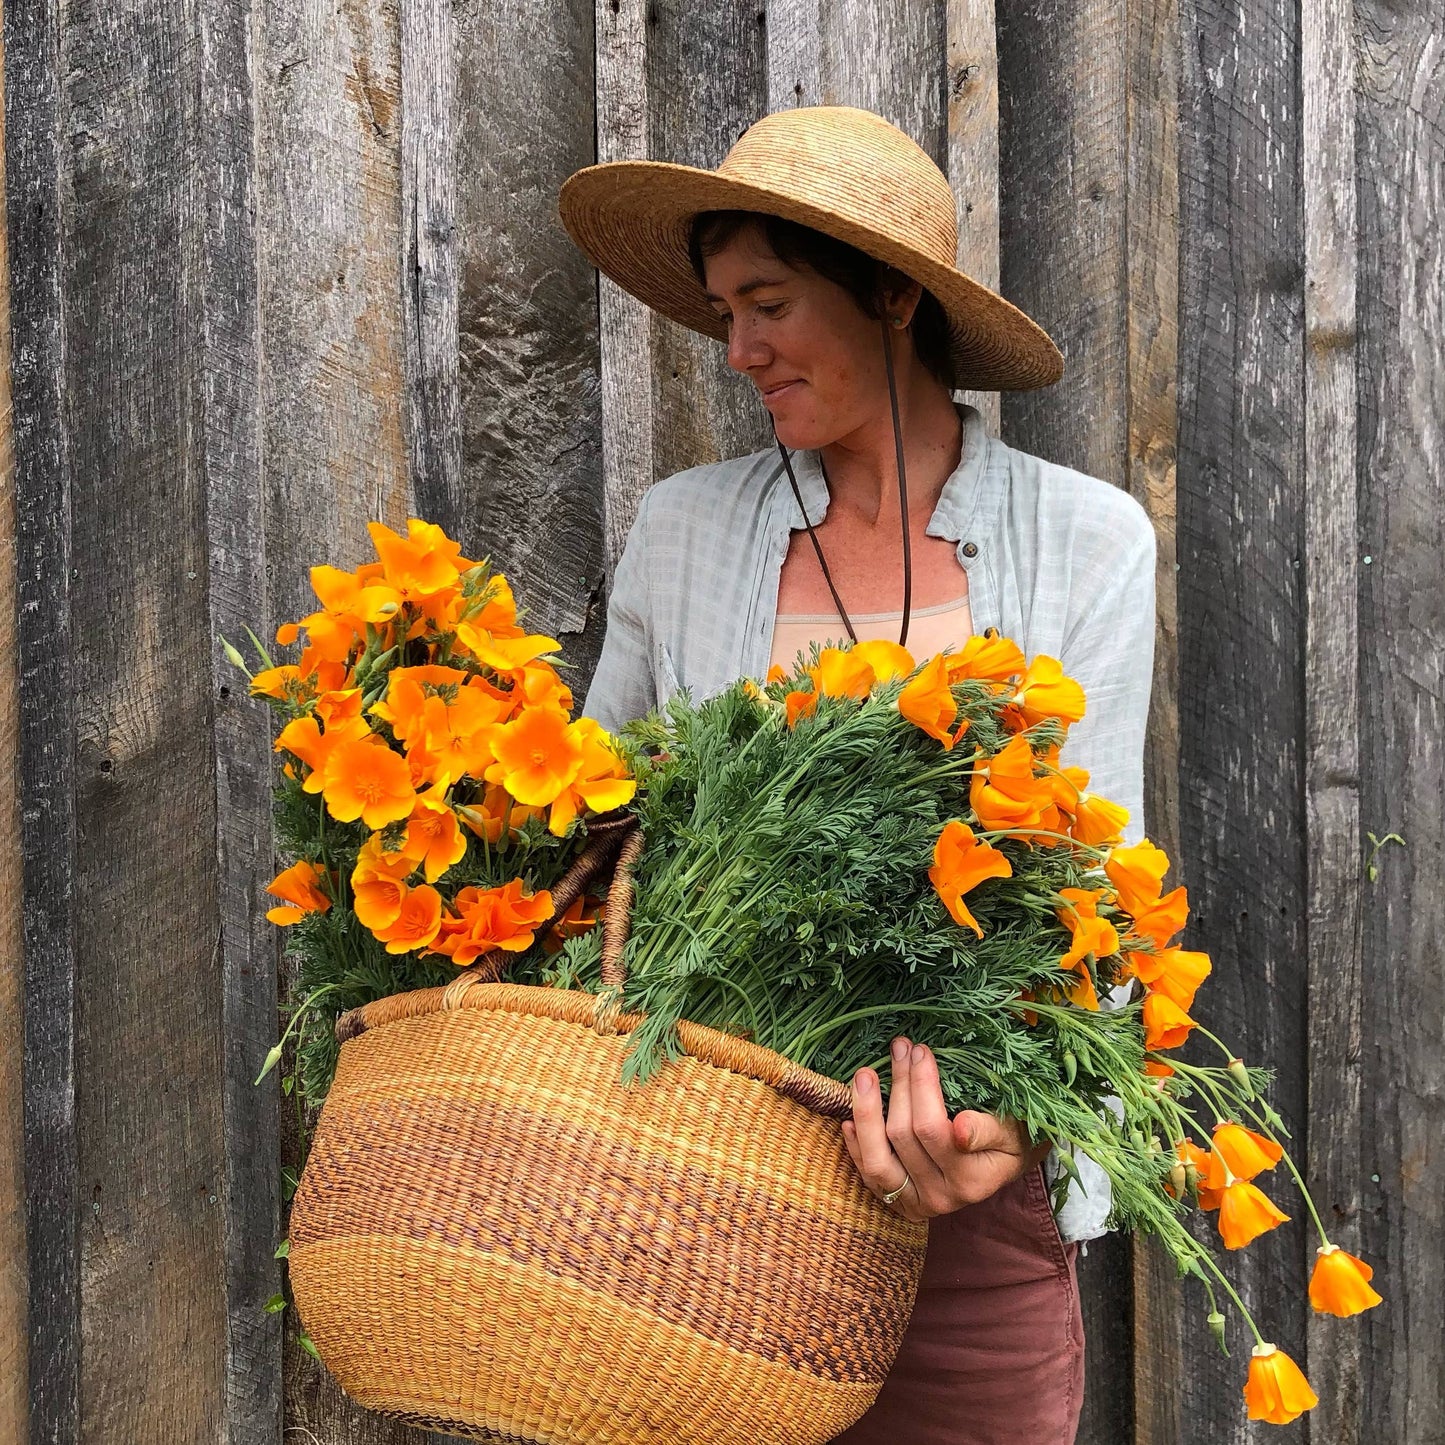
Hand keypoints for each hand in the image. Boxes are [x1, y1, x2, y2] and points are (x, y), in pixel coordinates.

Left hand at [841, 1037, 1051, 1222]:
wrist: (1002, 1169)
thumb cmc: (1009, 1141)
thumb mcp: (1011, 1132)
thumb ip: (987, 1131)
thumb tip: (961, 1129)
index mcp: (971, 1181)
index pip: (933, 1129)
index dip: (922, 1086)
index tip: (921, 1050)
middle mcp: (940, 1197)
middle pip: (903, 1136)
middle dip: (899, 1085)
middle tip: (899, 1047)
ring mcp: (916, 1203)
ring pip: (877, 1160)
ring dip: (866, 1114)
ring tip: (864, 1075)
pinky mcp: (897, 1202)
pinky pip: (867, 1175)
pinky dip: (855, 1145)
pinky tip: (848, 1117)